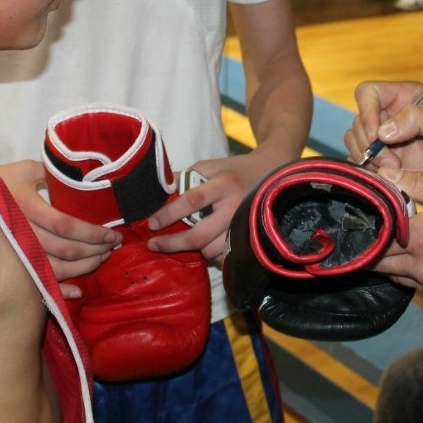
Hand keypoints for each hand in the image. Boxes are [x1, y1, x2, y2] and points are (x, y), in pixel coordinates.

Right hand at [0, 159, 119, 296]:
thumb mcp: (23, 170)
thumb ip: (51, 171)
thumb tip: (81, 172)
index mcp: (27, 208)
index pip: (67, 225)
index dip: (93, 233)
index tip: (112, 234)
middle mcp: (23, 233)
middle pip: (66, 249)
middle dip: (95, 250)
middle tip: (113, 246)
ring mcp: (17, 253)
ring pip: (57, 268)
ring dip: (84, 267)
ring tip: (101, 259)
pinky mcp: (13, 266)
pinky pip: (38, 283)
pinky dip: (61, 290)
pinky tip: (78, 291)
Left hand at [146, 146, 292, 260]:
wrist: (271, 175)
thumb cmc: (234, 170)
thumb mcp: (209, 166)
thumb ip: (184, 177)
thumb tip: (157, 191)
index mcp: (223, 184)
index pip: (192, 200)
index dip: (169, 213)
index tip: (151, 223)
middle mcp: (235, 207)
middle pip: (200, 235)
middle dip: (173, 243)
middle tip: (154, 244)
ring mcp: (244, 226)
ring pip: (212, 250)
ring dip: (193, 249)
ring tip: (180, 243)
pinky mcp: (250, 239)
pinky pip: (225, 256)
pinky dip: (211, 254)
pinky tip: (205, 246)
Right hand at [345, 80, 422, 176]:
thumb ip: (418, 119)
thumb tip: (383, 130)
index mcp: (404, 97)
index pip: (368, 93)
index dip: (366, 112)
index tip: (376, 136)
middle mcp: (391, 116)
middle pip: (358, 122)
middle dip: (369, 144)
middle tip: (393, 163)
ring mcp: (387, 140)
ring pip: (356, 143)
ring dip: (369, 160)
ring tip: (396, 171)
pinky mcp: (387, 162)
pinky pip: (363, 164)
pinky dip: (370, 172)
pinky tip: (390, 178)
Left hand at [373, 168, 422, 304]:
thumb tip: (387, 177)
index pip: (376, 236)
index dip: (366, 222)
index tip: (362, 209)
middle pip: (379, 261)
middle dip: (371, 243)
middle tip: (371, 223)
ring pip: (396, 274)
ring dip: (390, 258)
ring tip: (394, 236)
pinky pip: (418, 284)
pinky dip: (411, 270)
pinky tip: (421, 253)